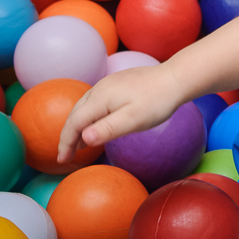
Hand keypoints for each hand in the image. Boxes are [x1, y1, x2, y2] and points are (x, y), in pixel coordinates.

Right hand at [57, 64, 186, 163]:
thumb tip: (83, 138)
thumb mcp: (133, 120)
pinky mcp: (117, 83)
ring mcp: (108, 84)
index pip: (74, 123)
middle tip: (67, 155)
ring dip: (78, 125)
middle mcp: (99, 88)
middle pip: (75, 114)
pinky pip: (94, 101)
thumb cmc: (157, 101)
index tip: (63, 160)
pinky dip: (89, 116)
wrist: (176, 78)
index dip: (66, 142)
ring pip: (84, 107)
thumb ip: (107, 129)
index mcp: (100, 98)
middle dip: (68, 135)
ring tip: (79, 144)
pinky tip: (96, 124)